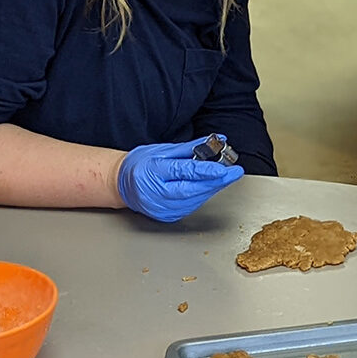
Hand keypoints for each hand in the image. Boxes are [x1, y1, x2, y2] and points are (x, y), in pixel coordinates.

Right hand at [118, 136, 243, 221]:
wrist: (122, 185)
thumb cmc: (141, 165)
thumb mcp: (163, 150)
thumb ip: (191, 148)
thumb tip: (215, 141)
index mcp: (153, 173)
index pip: (183, 172)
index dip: (206, 171)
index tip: (223, 168)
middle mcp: (157, 194)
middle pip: (193, 189)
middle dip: (217, 181)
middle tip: (235, 172)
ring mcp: (162, 208)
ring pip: (195, 199)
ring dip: (213, 187)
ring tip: (226, 176)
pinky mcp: (168, 216)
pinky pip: (191, 206)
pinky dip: (203, 195)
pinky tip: (210, 186)